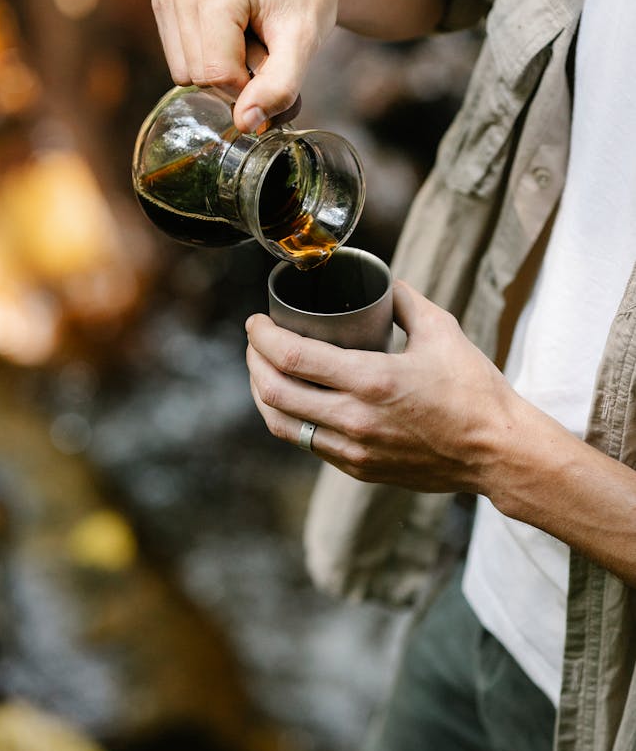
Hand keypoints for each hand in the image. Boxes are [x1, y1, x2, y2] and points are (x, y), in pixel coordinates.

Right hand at [151, 0, 347, 131]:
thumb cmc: (304, 0)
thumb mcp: (303, 44)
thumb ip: (279, 87)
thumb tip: (245, 124)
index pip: (217, 72)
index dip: (249, 84)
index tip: (272, 58)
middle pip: (197, 76)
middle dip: (234, 78)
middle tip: (260, 47)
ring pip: (184, 75)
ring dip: (221, 72)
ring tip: (246, 40)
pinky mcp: (163, 5)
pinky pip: (180, 66)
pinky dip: (209, 63)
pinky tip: (229, 37)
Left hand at [245, 280, 521, 493]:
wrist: (496, 451)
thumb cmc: (474, 390)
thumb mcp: (441, 329)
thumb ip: (404, 300)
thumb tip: (381, 282)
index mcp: (371, 380)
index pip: (292, 357)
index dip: (262, 337)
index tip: (256, 322)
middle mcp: (354, 419)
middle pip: (274, 391)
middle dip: (254, 362)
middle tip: (256, 342)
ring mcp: (353, 449)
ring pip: (282, 424)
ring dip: (263, 394)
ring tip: (264, 372)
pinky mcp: (359, 468)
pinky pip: (308, 443)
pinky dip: (291, 419)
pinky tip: (294, 402)